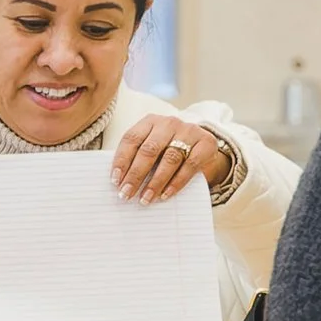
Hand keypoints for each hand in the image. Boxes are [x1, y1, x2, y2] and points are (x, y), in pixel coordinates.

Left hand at [112, 115, 227, 203]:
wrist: (203, 147)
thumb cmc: (169, 150)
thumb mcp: (153, 148)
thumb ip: (139, 158)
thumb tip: (120, 183)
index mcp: (150, 121)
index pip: (131, 139)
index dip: (121, 160)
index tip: (115, 181)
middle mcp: (169, 123)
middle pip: (149, 150)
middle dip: (136, 175)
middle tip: (126, 194)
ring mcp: (189, 131)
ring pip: (169, 158)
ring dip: (155, 182)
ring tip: (145, 199)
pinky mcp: (206, 143)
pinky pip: (189, 165)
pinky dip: (176, 182)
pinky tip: (165, 195)